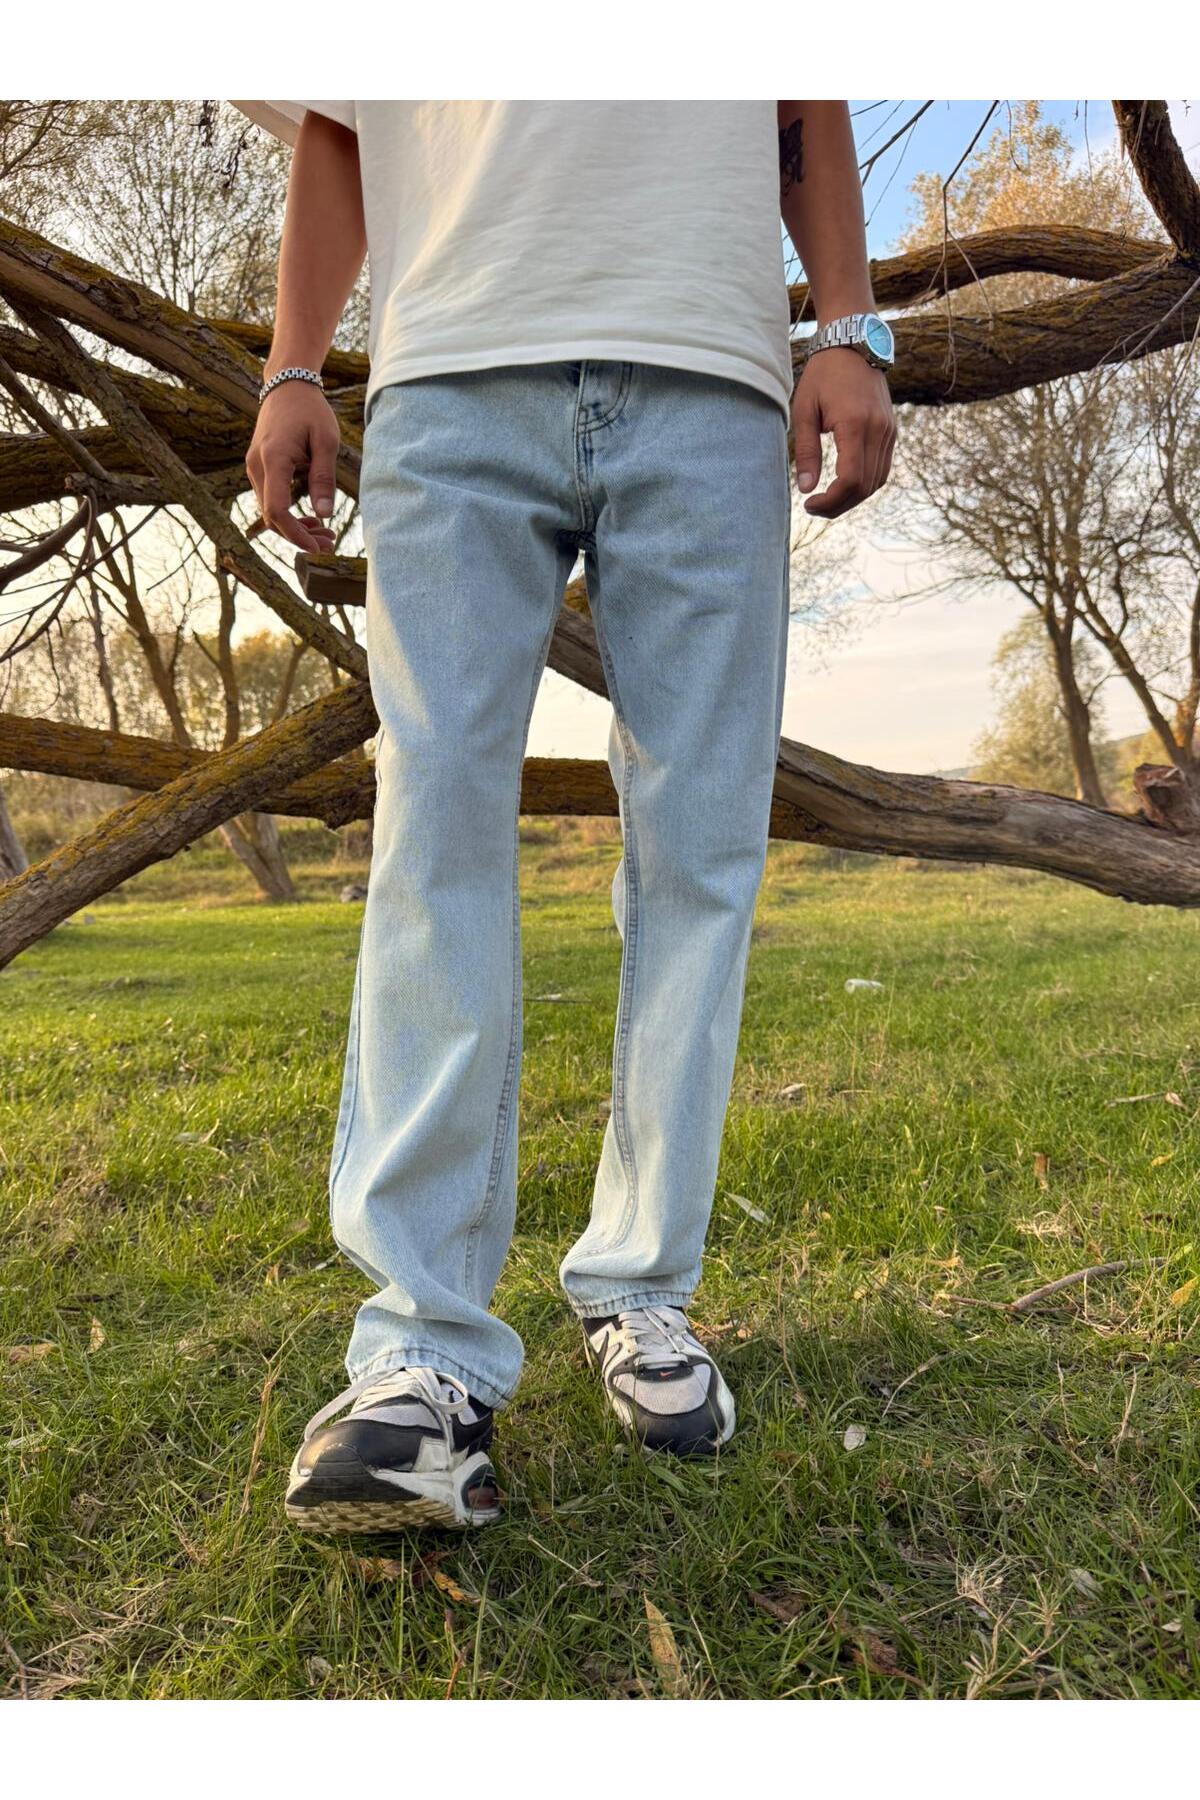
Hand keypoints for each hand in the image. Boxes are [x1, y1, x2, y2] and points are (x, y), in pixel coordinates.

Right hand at [245, 381, 340, 553]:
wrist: (286, 385)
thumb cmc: (310, 410)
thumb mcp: (326, 441)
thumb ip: (324, 478)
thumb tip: (325, 515)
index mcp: (273, 458)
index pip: (277, 509)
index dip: (295, 534)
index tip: (316, 549)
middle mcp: (256, 466)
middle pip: (271, 516)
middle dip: (299, 536)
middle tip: (330, 544)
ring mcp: (253, 467)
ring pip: (269, 511)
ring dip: (295, 527)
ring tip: (326, 534)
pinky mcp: (257, 468)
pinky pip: (269, 499)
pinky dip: (288, 514)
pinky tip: (312, 519)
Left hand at [791, 348, 894, 518]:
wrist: (854, 345)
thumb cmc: (823, 375)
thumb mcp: (804, 410)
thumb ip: (807, 451)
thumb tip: (806, 489)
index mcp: (855, 424)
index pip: (851, 480)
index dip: (831, 501)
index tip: (809, 504)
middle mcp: (878, 430)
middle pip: (865, 487)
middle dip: (839, 505)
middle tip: (814, 508)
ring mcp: (889, 431)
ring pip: (877, 481)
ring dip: (853, 498)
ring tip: (828, 500)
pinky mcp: (891, 431)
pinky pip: (882, 468)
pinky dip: (865, 484)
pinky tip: (844, 485)